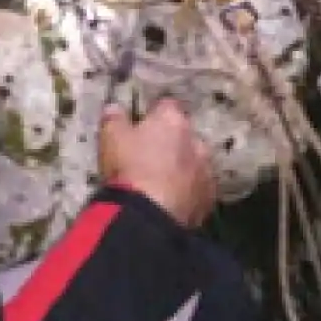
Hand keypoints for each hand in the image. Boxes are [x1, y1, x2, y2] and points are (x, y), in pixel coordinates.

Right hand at [99, 97, 216, 228]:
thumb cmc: (130, 168)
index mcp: (172, 121)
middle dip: (172, 143)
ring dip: (183, 168)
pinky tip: (172, 201)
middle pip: (185, 136)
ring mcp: (206, 170)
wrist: (150, 214)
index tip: (142, 125)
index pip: (166, 107)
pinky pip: (199, 189)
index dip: (153, 115)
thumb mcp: (112, 138)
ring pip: (196, 163)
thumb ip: (114, 119)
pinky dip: (188, 192)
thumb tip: (114, 108)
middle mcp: (196, 141)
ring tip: (163, 182)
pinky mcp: (208, 198)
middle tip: (152, 156)